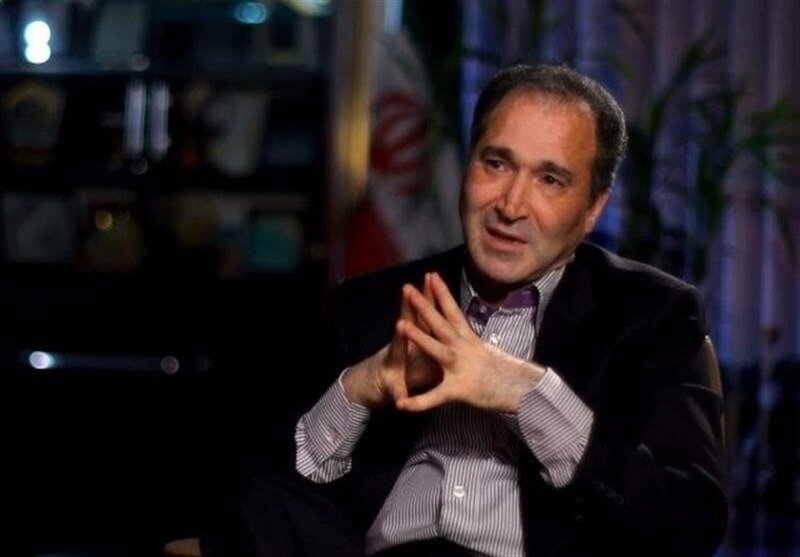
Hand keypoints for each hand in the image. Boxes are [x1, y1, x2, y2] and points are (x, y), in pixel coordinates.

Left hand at [342, 281, 441, 408]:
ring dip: (424, 296)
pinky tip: (437, 286)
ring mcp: (410, 330)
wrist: (381, 373)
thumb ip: (398, 394)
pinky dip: (431, 299)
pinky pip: (426, 312)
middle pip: (407, 319)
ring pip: (418, 311)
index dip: (402, 335)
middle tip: (411, 288)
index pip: (399, 343)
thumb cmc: (390, 381)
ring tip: (429, 279)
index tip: (401, 325)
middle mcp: (402, 338)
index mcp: (397, 354)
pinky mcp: (418, 328)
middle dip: (410, 306)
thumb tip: (399, 403)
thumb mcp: (394, 391)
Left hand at [396, 272, 544, 412]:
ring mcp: (461, 367)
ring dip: (419, 337)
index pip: (453, 311)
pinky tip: (402, 404)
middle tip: (407, 289)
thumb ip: (473, 346)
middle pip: (441, 323)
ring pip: (437, 349)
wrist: (524, 390)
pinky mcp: (460, 389)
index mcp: (470, 340)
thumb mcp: (488, 353)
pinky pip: (437, 396)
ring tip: (400, 325)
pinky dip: (419, 402)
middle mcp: (464, 348)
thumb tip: (468, 340)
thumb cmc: (508, 373)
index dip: (442, 293)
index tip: (431, 275)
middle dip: (423, 305)